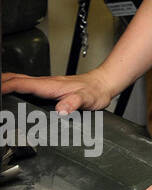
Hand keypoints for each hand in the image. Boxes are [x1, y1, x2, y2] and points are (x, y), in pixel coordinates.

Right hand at [1, 67, 119, 111]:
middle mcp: (45, 83)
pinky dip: (14, 86)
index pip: (21, 83)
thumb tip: (61, 110)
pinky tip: (11, 92)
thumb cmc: (96, 91)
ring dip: (5, 83)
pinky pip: (26, 86)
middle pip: (16, 79)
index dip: (5, 87)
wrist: (104, 84)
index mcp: (50, 86)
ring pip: (20, 81)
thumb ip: (74, 103)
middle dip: (1, 82)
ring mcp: (46, 85)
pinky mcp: (49, 89)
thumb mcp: (87, 99)